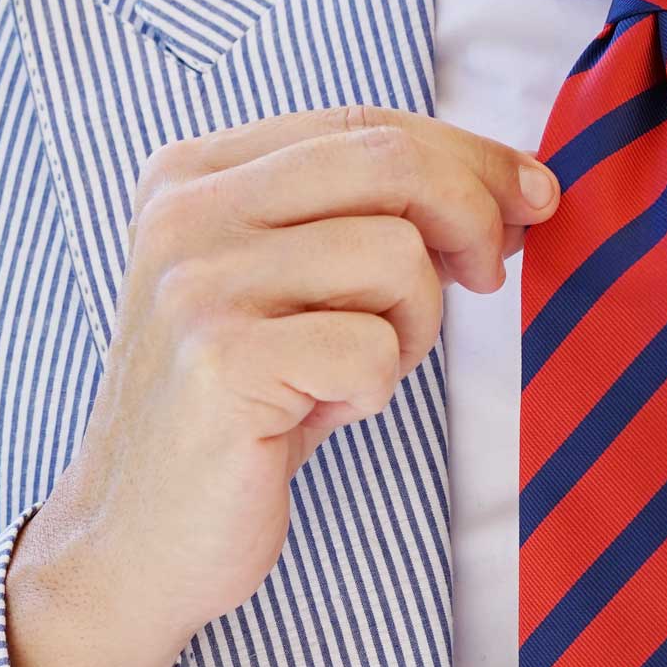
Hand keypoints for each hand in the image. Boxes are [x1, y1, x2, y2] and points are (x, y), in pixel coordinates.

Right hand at [8, 106, 558, 666]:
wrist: (134, 539)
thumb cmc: (240, 413)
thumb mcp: (291, 290)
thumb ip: (364, 217)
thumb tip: (513, 187)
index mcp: (194, 174)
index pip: (365, 126)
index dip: (469, 156)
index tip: (532, 197)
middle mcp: (184, 212)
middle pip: (389, 163)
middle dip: (474, 215)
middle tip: (493, 275)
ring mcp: (196, 284)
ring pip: (395, 256)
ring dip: (413, 326)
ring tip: (355, 372)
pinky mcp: (221, 361)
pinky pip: (373, 348)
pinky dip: (372, 389)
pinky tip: (318, 413)